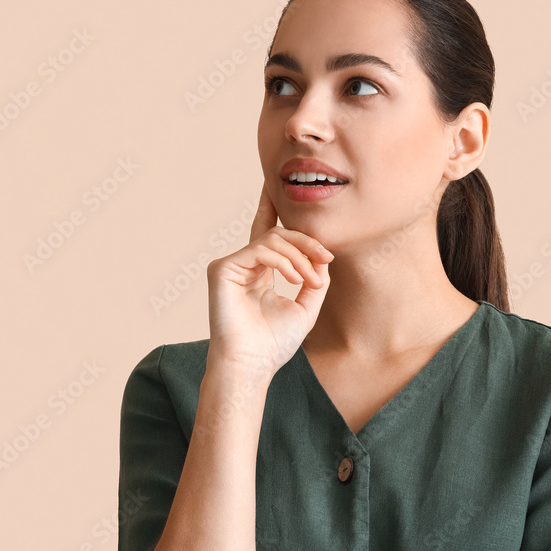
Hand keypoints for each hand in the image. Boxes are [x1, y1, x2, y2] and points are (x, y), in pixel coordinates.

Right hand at [205, 182, 332, 386]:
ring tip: (312, 281)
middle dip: (307, 241)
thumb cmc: (274, 343)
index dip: (272, 208)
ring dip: (300, 257)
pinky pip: (261, 250)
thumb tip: (323, 253)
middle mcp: (243, 264)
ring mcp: (230, 265)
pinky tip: (296, 280)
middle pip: (278, 234)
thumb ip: (314, 276)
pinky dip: (284, 262)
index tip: (275, 186)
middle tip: (327, 256)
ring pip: (272, 239)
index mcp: (259, 271)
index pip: (267, 233)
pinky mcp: (222, 269)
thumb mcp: (306, 306)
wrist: (253, 365)